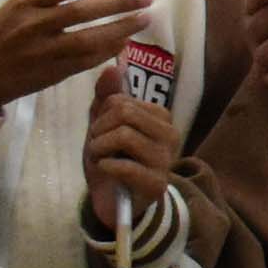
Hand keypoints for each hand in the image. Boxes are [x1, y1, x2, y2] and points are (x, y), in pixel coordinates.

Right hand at [0, 0, 149, 110]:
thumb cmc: (1, 32)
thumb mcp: (21, 0)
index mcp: (24, 1)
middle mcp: (32, 24)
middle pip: (81, 11)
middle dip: (118, 3)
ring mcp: (41, 51)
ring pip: (88, 38)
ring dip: (120, 28)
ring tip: (144, 19)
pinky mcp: (49, 74)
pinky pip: (85, 61)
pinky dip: (106, 51)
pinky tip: (124, 42)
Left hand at [83, 90, 176, 234]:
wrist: (116, 200)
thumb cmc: (112, 159)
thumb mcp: (102, 126)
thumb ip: (106, 97)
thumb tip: (112, 66)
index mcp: (161, 118)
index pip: (121, 100)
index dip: (101, 116)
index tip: (100, 133)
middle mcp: (170, 135)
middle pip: (124, 113)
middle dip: (99, 130)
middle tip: (97, 146)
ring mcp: (166, 160)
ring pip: (124, 135)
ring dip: (99, 148)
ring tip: (100, 159)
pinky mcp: (156, 184)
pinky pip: (125, 165)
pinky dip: (106, 166)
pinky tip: (106, 171)